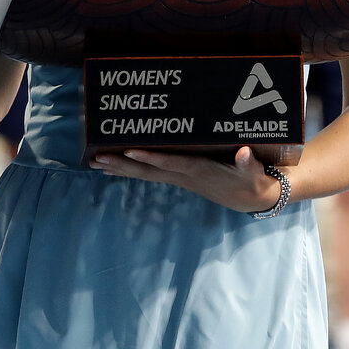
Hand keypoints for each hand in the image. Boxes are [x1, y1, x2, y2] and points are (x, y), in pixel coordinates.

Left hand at [90, 146, 282, 213]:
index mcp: (198, 169)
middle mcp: (183, 175)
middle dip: (122, 164)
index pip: (169, 163)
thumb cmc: (251, 180)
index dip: (150, 157)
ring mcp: (179, 177)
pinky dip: (130, 170)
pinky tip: (113, 168)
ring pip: (144, 173)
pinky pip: (149, 173)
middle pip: (148, 170)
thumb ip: (249, 162)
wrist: (250, 198)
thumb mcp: (253, 172)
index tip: (129, 150)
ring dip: (119, 168)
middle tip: (96, 159)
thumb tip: (244, 153)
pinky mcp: (178, 176)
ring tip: (95, 163)